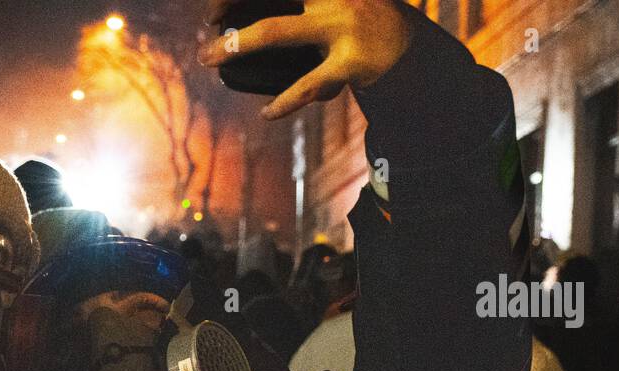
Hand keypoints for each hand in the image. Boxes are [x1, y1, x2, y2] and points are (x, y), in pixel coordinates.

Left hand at [199, 0, 411, 118]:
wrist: (409, 49)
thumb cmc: (358, 22)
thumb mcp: (330, 4)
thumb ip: (301, 8)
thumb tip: (244, 26)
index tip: (217, 6)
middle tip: (208, 20)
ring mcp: (342, 24)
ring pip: (276, 32)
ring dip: (236, 44)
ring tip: (209, 57)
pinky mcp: (352, 61)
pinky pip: (309, 83)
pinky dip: (285, 101)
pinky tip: (268, 112)